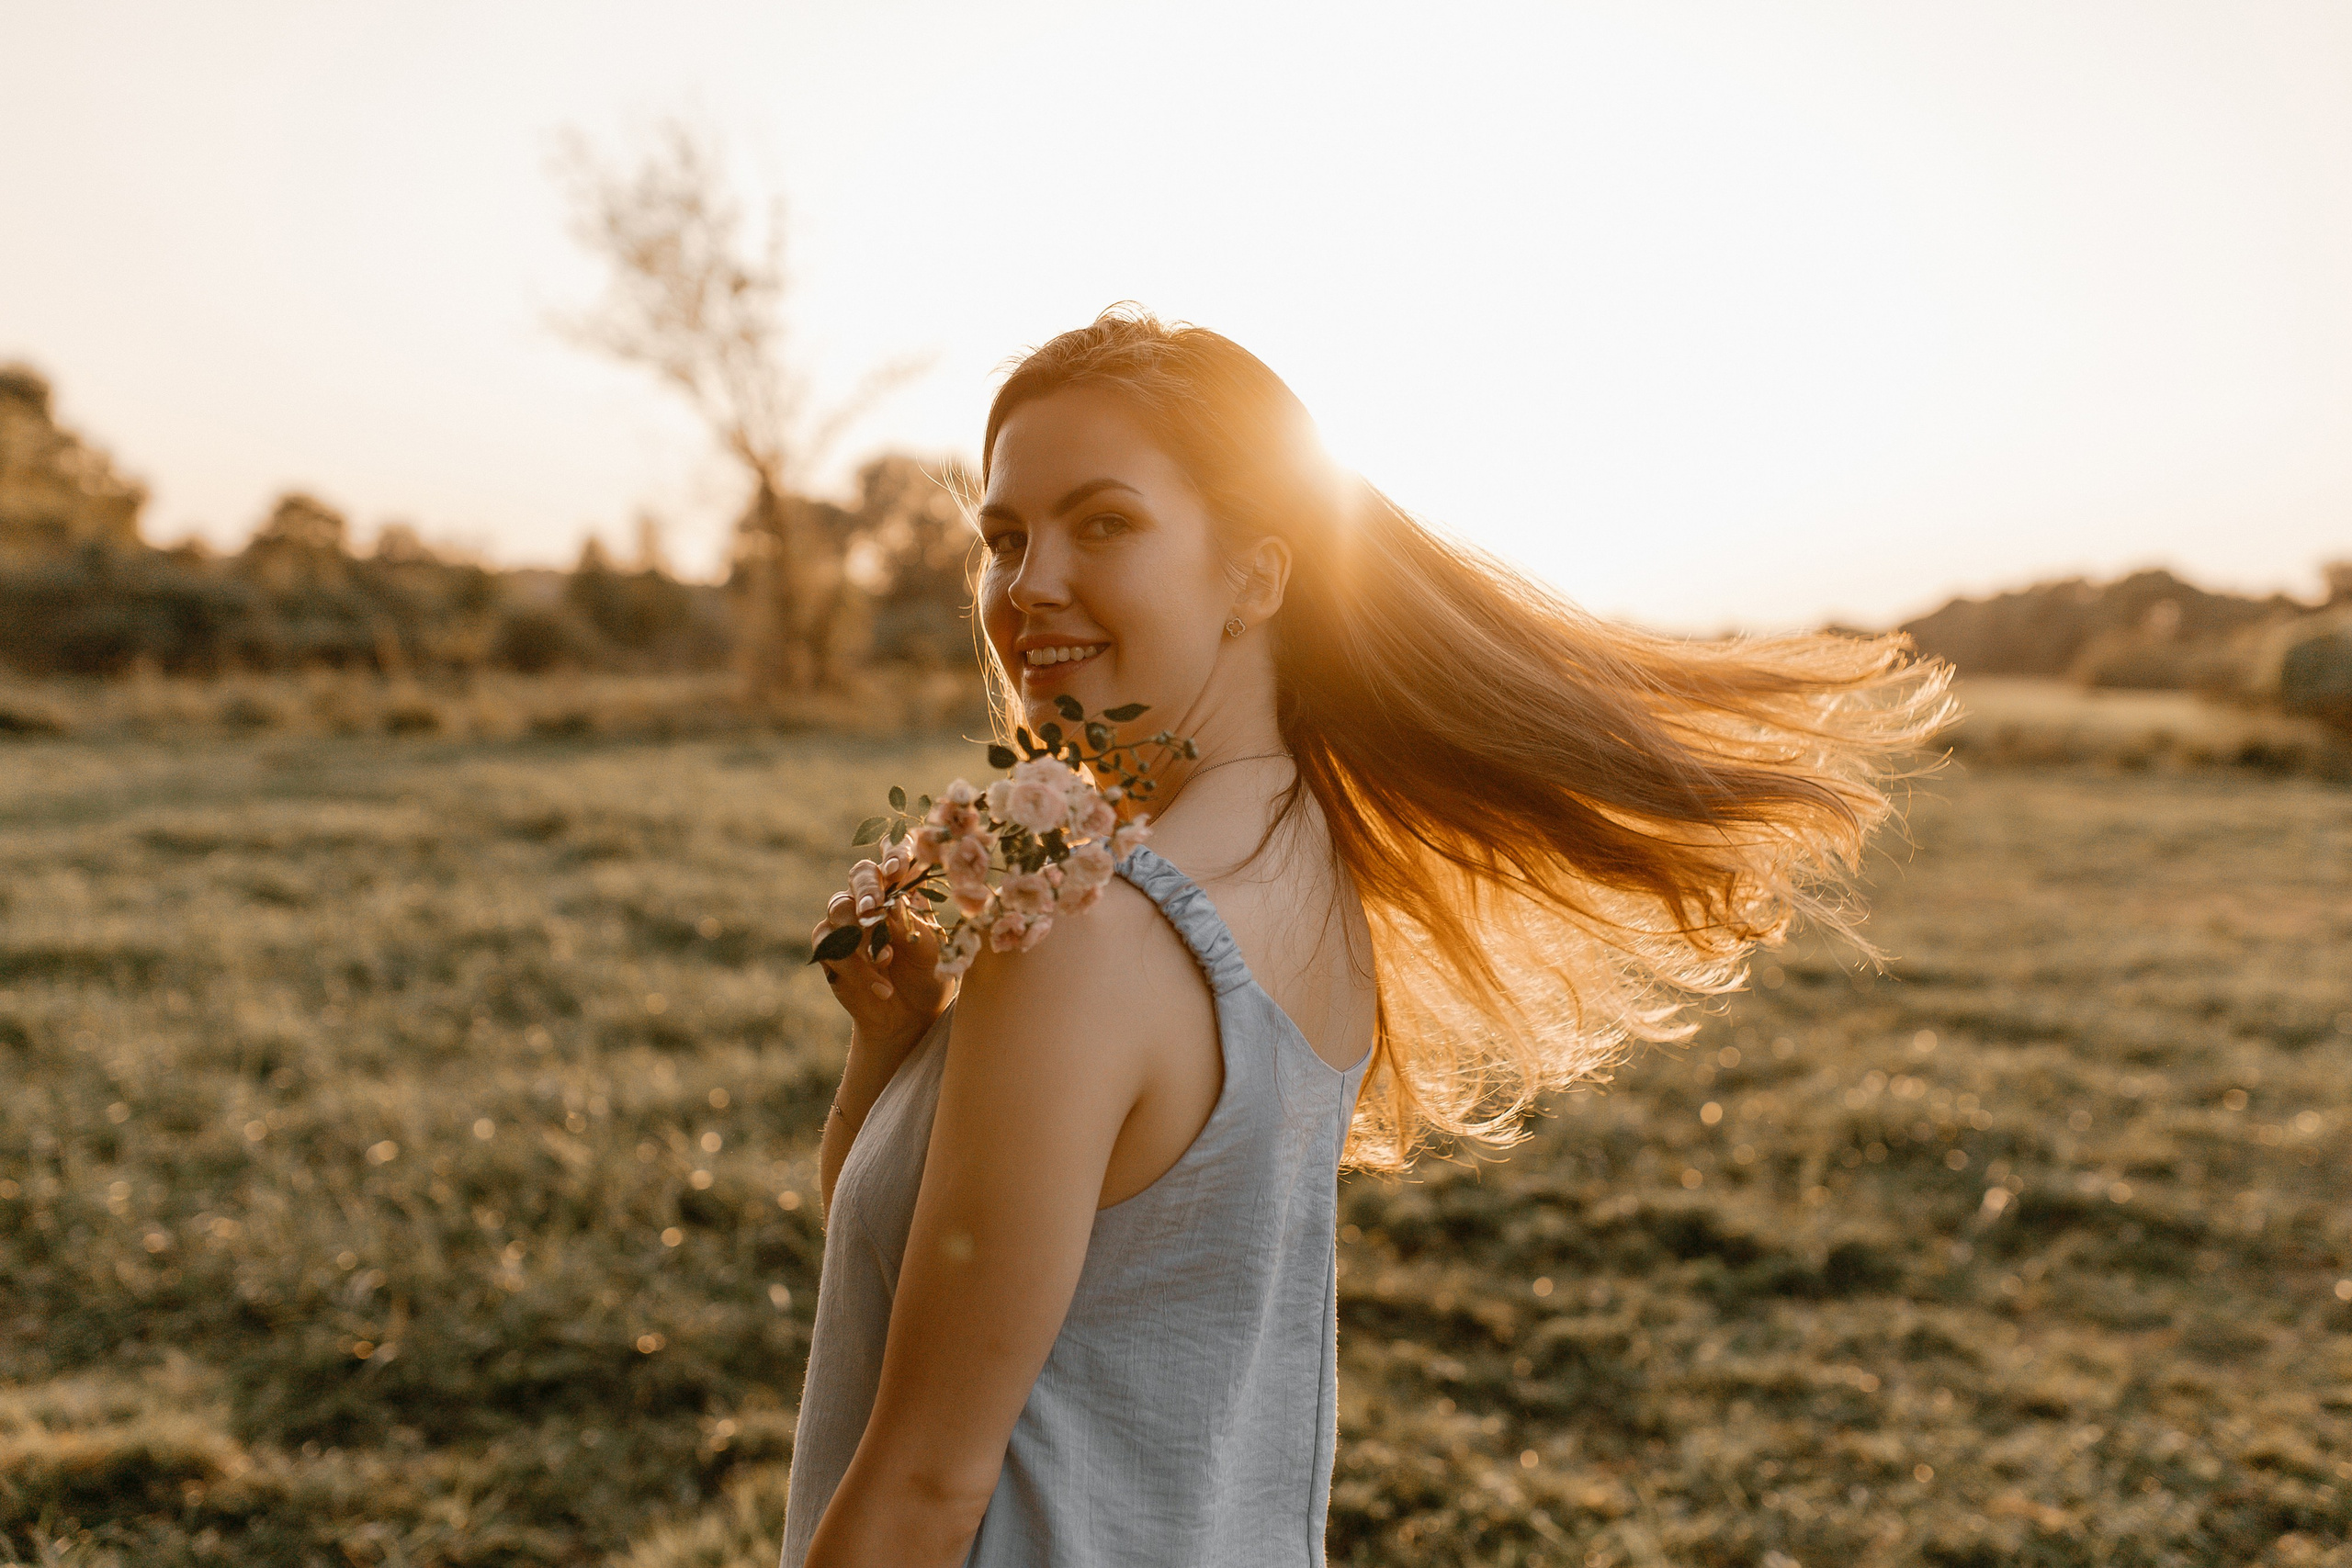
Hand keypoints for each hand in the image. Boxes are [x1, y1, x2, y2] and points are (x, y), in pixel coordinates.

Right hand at [812, 844, 953, 1056]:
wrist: (911, 1018)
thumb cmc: (930, 976)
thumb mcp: (933, 952)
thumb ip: (913, 926)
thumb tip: (893, 904)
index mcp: (906, 890)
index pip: (896, 854)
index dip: (893, 852)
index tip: (898, 868)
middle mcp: (874, 900)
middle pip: (860, 874)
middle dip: (867, 889)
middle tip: (873, 908)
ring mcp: (848, 922)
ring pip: (840, 907)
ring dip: (863, 934)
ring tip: (887, 960)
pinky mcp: (830, 949)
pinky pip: (829, 943)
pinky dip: (856, 967)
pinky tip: (881, 986)